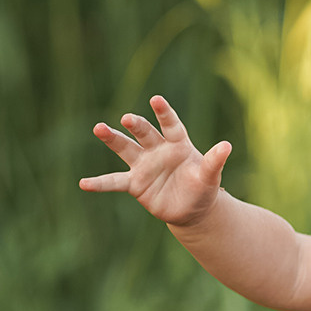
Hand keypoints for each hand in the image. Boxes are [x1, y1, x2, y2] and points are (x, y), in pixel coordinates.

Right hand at [80, 95, 230, 226]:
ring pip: (126, 148)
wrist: (192, 209)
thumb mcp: (210, 176)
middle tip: (127, 118)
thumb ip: (214, 161)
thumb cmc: (203, 187)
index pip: (171, 125)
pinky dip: (100, 184)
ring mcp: (144, 165)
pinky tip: (83, 184)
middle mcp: (158, 150)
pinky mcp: (135, 184)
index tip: (156, 100)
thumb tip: (227, 145)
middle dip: (136, 125)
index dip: (164, 113)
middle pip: (145, 133)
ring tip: (98, 128)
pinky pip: (115, 182)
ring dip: (112, 138)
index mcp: (178, 143)